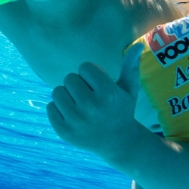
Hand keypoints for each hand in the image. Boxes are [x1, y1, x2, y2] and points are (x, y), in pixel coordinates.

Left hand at [46, 44, 143, 163]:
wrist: (118, 143)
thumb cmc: (122, 109)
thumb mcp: (129, 89)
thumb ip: (131, 65)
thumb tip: (138, 45)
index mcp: (108, 94)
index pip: (84, 66)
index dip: (90, 74)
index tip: (99, 86)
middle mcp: (91, 108)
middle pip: (69, 78)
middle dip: (78, 84)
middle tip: (90, 98)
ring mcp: (76, 121)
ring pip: (57, 91)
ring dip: (67, 95)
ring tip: (81, 106)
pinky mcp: (64, 131)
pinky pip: (50, 107)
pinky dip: (59, 109)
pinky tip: (73, 117)